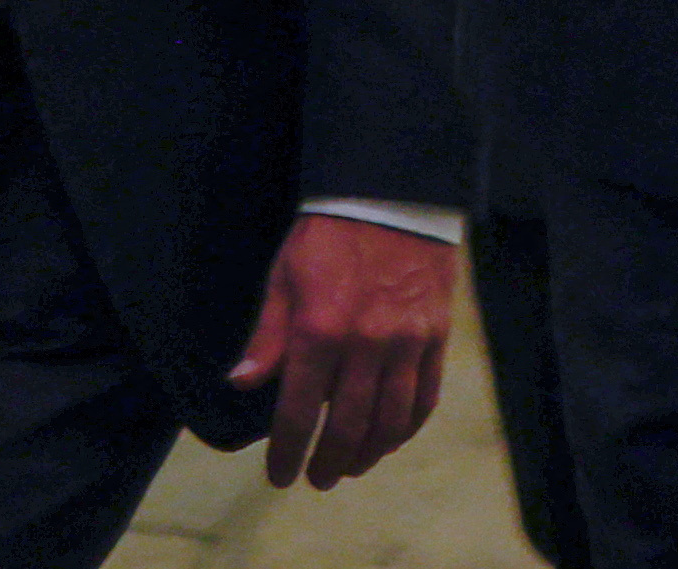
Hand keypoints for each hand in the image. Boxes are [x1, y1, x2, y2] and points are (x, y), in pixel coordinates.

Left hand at [225, 212, 455, 489]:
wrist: (391, 197)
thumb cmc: (328, 238)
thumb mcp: (284, 278)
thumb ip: (268, 336)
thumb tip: (241, 383)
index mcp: (319, 331)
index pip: (299, 412)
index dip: (287, 453)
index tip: (279, 476)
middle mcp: (365, 345)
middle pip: (348, 428)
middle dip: (328, 463)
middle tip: (317, 480)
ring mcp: (406, 343)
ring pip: (390, 422)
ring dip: (368, 455)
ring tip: (351, 468)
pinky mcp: (436, 337)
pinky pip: (425, 398)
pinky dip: (407, 429)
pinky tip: (390, 439)